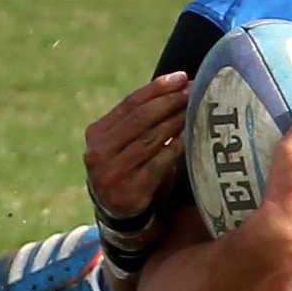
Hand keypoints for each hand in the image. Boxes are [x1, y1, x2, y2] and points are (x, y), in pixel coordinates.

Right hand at [83, 71, 189, 217]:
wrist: (119, 213)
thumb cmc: (129, 167)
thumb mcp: (123, 142)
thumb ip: (140, 119)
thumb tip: (179, 84)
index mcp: (96, 134)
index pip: (130, 103)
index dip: (157, 88)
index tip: (181, 77)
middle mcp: (99, 152)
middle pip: (140, 118)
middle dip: (170, 101)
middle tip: (193, 91)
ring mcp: (112, 172)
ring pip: (151, 138)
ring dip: (176, 120)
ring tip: (195, 109)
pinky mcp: (130, 190)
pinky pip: (159, 162)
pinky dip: (176, 147)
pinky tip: (189, 136)